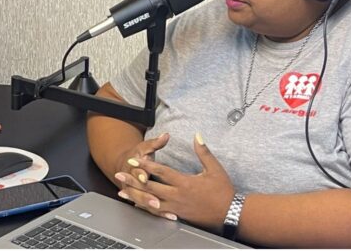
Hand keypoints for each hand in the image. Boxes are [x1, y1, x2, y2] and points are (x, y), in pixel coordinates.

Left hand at [115, 133, 234, 230]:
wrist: (231, 214)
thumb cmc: (223, 192)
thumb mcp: (214, 169)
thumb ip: (203, 152)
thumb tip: (197, 135)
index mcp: (185, 183)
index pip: (161, 172)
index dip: (145, 165)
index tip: (133, 160)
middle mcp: (177, 195)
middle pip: (150, 187)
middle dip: (133, 180)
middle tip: (119, 175)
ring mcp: (176, 207)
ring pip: (151, 201)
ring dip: (135, 195)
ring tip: (122, 191)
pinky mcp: (178, 215)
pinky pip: (158, 212)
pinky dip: (146, 208)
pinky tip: (138, 205)